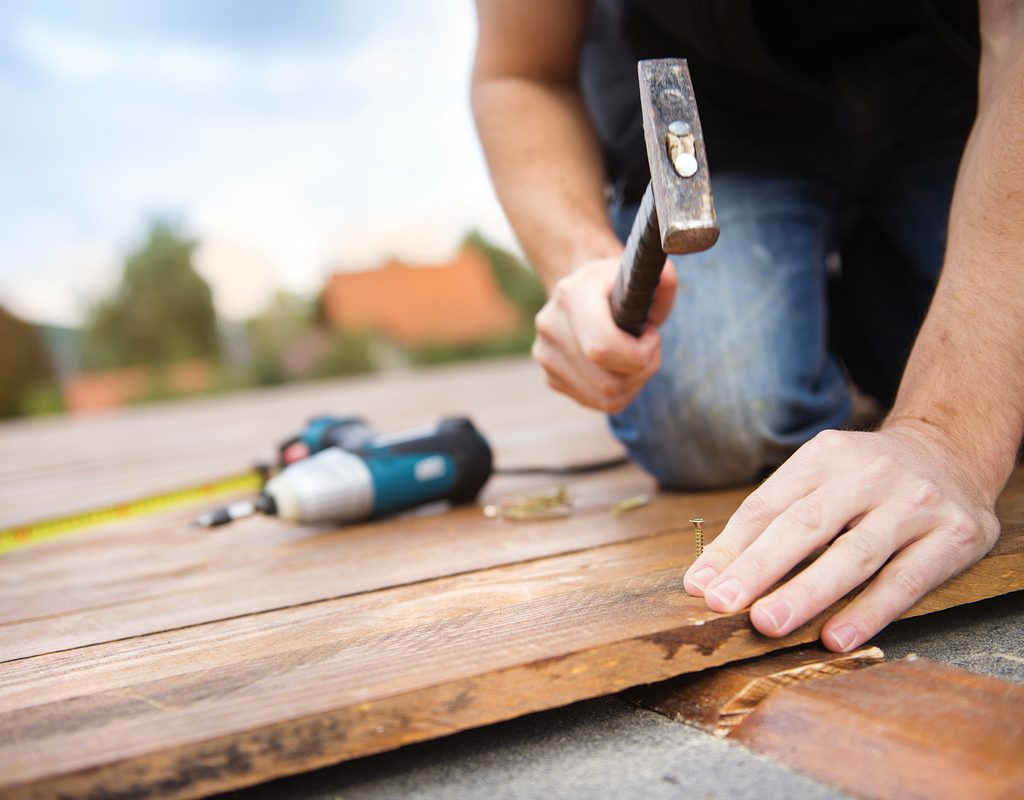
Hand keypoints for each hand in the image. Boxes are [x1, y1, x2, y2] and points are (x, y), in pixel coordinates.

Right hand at [532, 257, 676, 413]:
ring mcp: (546, 356)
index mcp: (571, 296)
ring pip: (606, 398)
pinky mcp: (551, 377)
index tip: (652, 335)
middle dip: (642, 370)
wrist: (580, 293)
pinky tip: (621, 368)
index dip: (639, 354)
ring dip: (634, 383)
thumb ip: (662, 280)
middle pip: (608, 382)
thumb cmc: (615, 287)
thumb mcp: (641, 277)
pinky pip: (598, 402)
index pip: (602, 348)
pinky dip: (620, 392)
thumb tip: (668, 277)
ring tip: (637, 357)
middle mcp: (551, 327)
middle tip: (649, 349)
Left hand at [682, 423, 1001, 651]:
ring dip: (807, 593)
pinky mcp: (954, 536)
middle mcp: (869, 474)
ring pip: (854, 555)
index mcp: (824, 456)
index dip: (732, 548)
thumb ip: (765, 524)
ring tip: (769, 623)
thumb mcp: (817, 480)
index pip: (768, 505)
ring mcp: (914, 503)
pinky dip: (869, 611)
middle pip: (806, 525)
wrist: (952, 451)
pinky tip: (836, 637)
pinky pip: (905, 581)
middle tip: (724, 604)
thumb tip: (704, 579)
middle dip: (761, 568)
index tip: (701, 587)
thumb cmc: (865, 479)